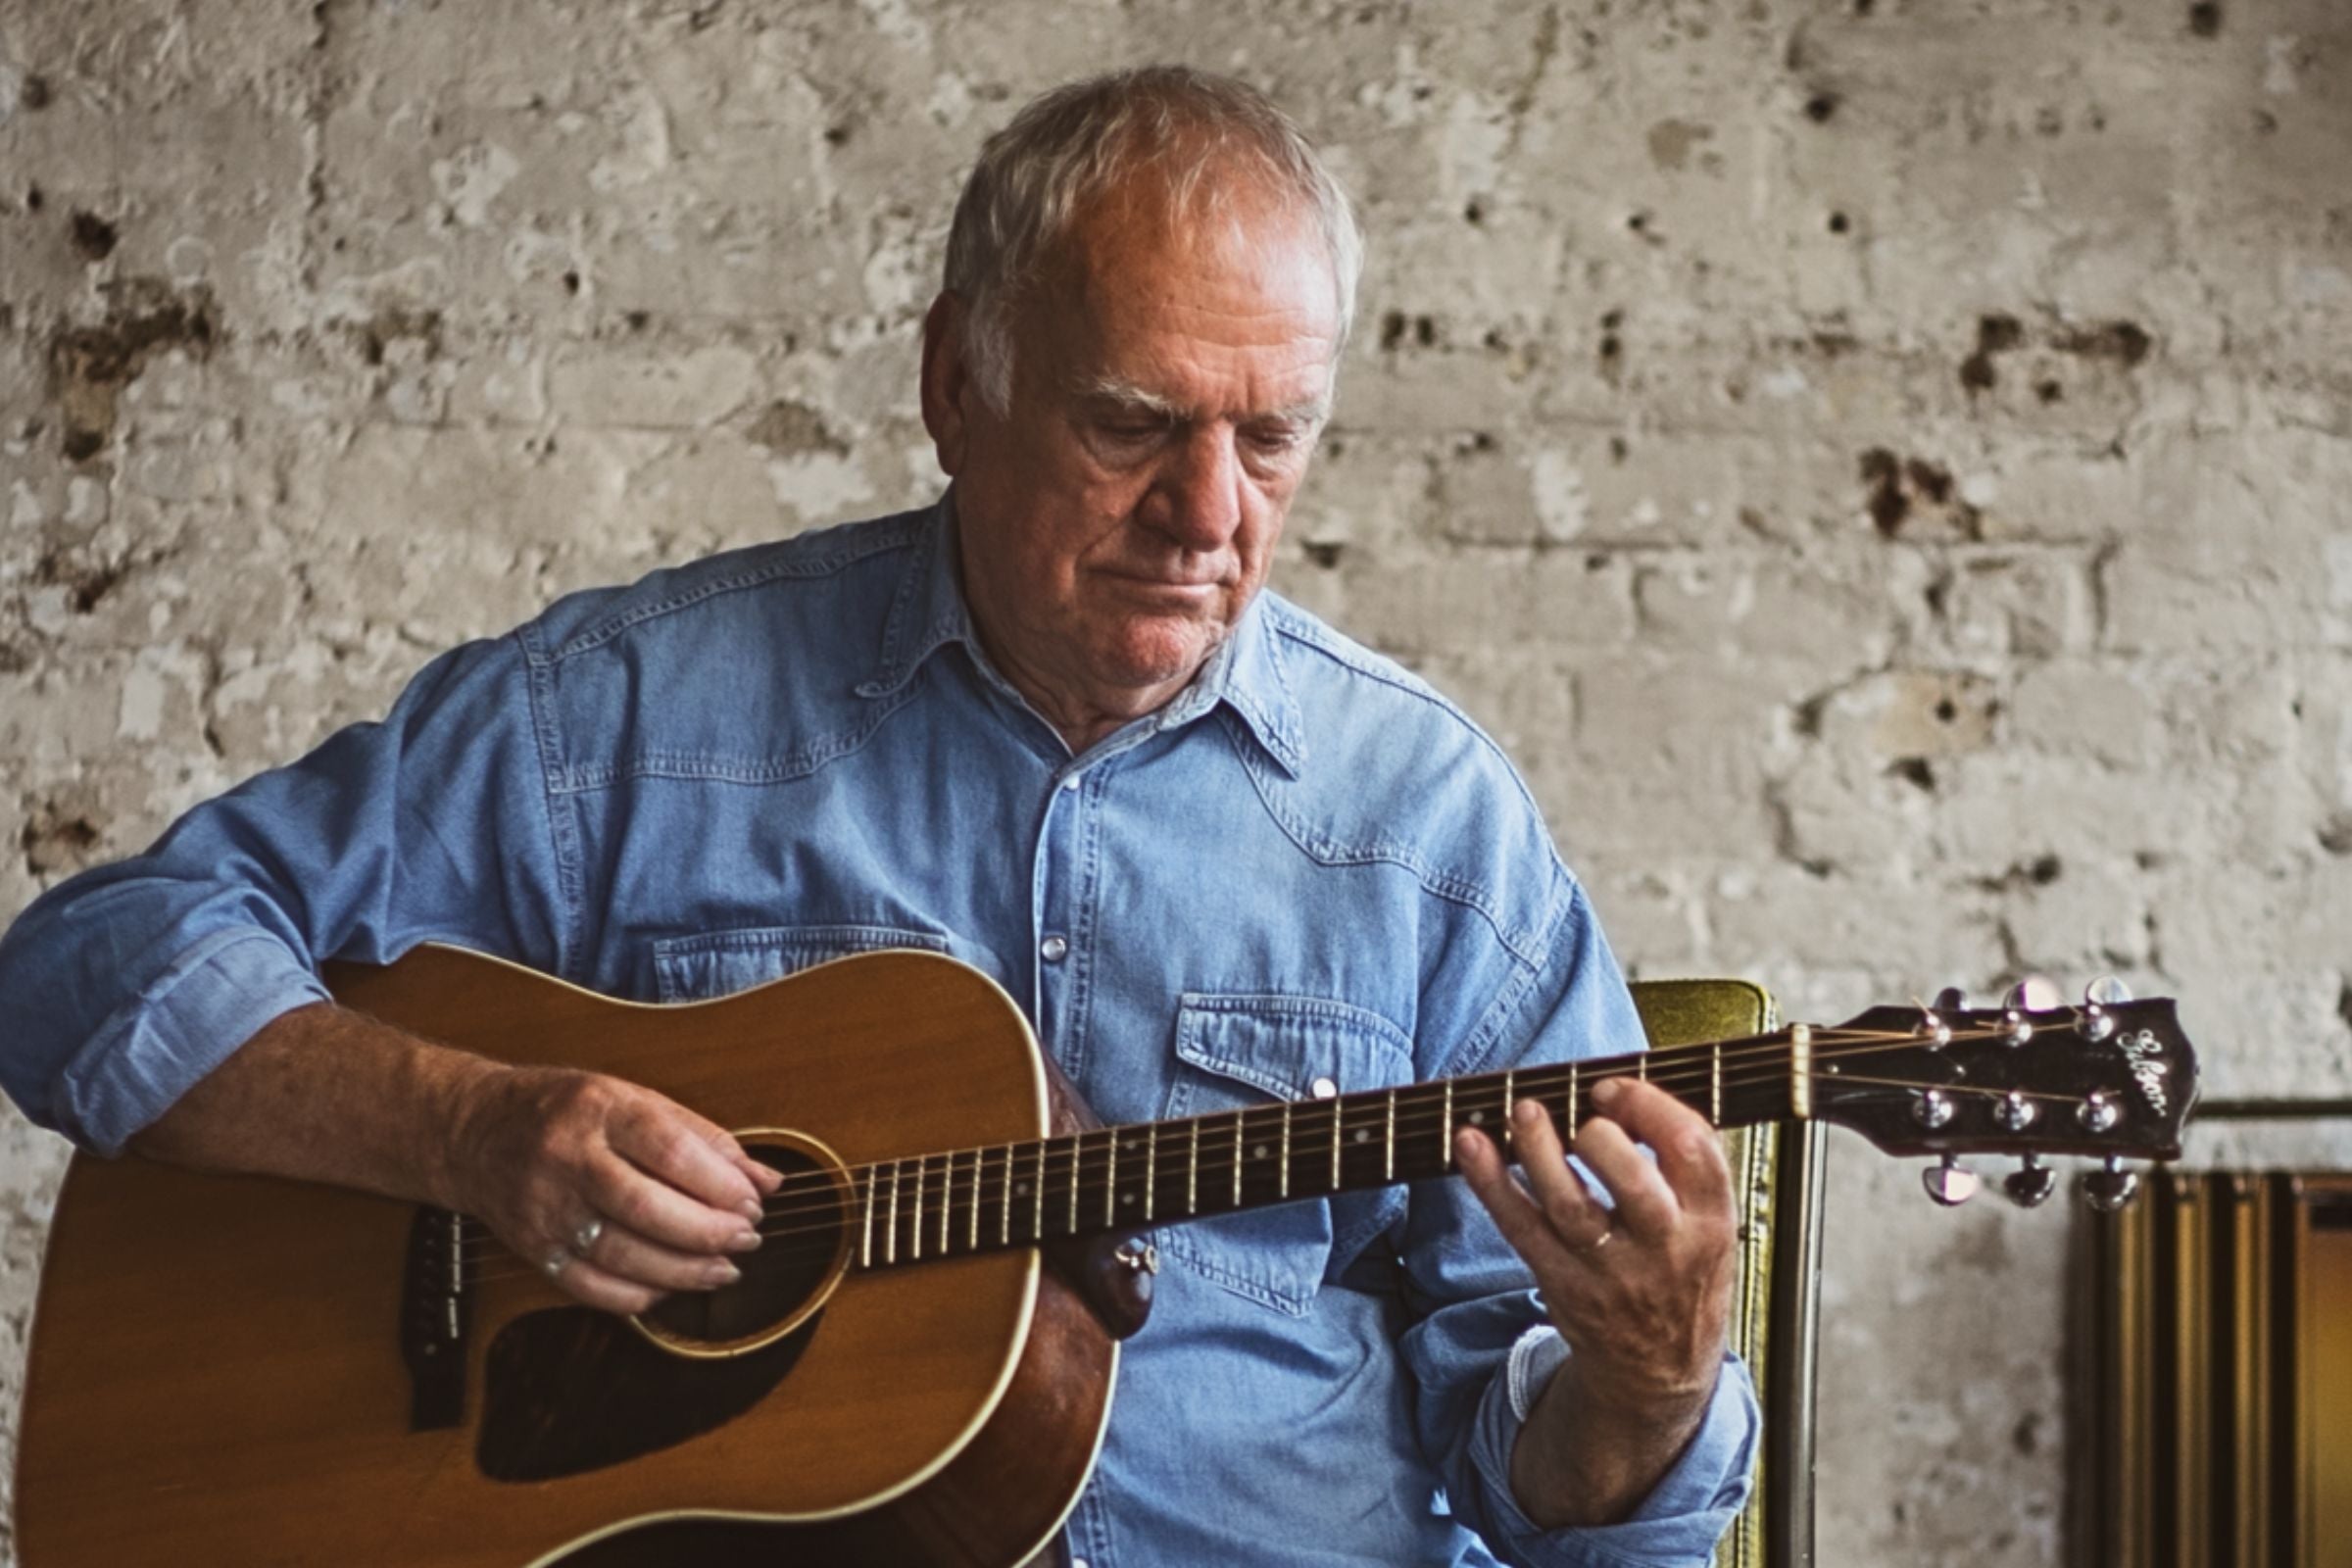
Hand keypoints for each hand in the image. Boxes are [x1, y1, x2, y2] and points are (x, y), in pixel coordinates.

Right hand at [440, 1064, 782, 1314]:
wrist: (473, 1131)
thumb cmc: (564, 1109)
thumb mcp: (632, 1098)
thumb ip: (702, 1137)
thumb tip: (766, 1178)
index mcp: (599, 1110)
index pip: (668, 1150)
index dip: (719, 1183)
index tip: (753, 1201)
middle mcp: (567, 1158)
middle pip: (645, 1208)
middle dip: (708, 1232)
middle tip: (746, 1238)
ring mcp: (545, 1207)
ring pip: (621, 1254)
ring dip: (684, 1271)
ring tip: (723, 1269)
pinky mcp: (533, 1248)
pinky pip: (590, 1286)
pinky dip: (638, 1295)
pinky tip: (670, 1287)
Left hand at [1453, 1074, 1736, 1523]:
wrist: (1658, 1374)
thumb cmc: (1680, 1278)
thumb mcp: (1710, 1228)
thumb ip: (1682, 1169)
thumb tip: (1620, 1091)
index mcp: (1711, 1222)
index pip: (1694, 1151)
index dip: (1651, 1107)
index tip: (1614, 1088)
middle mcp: (1665, 1249)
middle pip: (1634, 1184)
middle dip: (1601, 1136)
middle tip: (1581, 1111)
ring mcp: (1611, 1273)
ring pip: (1570, 1206)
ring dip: (1539, 1152)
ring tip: (1522, 1110)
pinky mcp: (1563, 1286)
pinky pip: (1521, 1230)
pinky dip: (1492, 1184)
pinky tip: (1471, 1145)